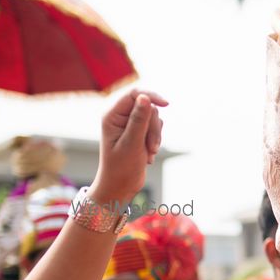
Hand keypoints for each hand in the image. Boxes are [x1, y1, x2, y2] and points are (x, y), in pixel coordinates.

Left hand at [91, 89, 165, 204]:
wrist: (120, 186)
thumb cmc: (121, 167)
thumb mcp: (131, 143)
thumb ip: (139, 119)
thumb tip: (145, 97)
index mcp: (112, 115)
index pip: (134, 94)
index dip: (151, 96)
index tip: (167, 104)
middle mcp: (120, 116)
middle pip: (148, 108)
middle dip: (153, 128)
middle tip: (152, 147)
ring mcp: (130, 124)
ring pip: (154, 118)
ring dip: (155, 137)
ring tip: (149, 153)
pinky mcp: (139, 132)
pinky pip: (156, 127)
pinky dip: (156, 141)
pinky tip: (148, 154)